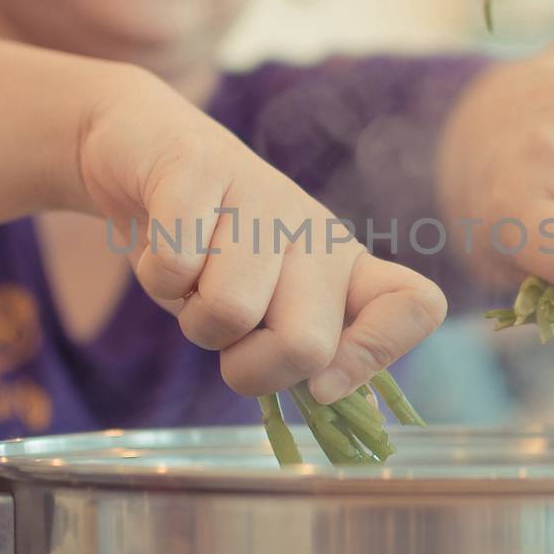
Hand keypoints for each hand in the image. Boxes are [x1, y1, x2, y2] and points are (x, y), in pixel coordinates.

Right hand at [77, 70, 446, 402]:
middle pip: (307, 345)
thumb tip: (334, 398)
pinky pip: (176, 268)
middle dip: (246, 368)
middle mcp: (315, 229)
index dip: (374, 356)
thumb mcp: (260, 307)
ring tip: (192, 280)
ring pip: (230, 311)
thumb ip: (301, 352)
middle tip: (225, 333)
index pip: (416, 305)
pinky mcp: (202, 167)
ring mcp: (263, 193)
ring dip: (191, 318)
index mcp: (343, 267)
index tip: (320, 386)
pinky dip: (156, 278)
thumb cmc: (205, 250)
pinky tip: (161, 245)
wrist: (138, 156)